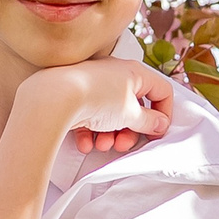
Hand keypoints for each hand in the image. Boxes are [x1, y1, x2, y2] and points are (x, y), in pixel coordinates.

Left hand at [15, 58, 176, 154]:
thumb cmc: (96, 98)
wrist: (55, 97)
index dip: (164, 113)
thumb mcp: (130, 115)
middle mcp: (115, 74)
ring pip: (111, 114)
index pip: (161, 90)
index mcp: (134, 72)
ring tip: (102, 145)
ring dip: (110, 135)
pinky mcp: (77, 96)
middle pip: (134, 107)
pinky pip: (90, 115)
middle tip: (124, 144)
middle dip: (130, 131)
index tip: (157, 131)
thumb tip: (159, 123)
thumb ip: (148, 121)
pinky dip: (90, 132)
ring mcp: (95, 85)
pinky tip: (85, 142)